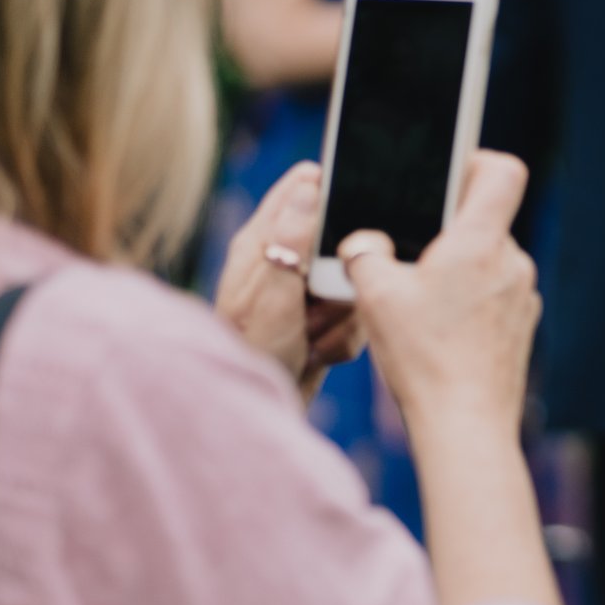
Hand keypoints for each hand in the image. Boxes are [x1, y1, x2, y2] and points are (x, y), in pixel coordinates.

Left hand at [214, 161, 364, 399]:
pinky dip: (344, 337)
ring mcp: (301, 291)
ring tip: (313, 336)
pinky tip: (318, 352)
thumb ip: (290, 244)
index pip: (302, 187)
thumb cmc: (250, 358)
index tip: (345, 228)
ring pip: (353, 279)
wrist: (250, 417)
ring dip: (343, 314)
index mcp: (259, 243)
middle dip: (343, 273)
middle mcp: (281, 261)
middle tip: (320, 304)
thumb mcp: (271, 301)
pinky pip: (355, 314)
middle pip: (341, 238)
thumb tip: (307, 188)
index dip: (332, 197)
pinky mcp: (319, 319)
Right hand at [339, 151, 539, 434]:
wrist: (464, 426)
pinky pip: (494, 297)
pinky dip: (469, 303)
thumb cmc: (423, 358)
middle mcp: (512, 263)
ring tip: (419, 301)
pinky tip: (439, 331)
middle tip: (408, 252)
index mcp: (480, 243)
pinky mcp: (521, 329)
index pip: (502, 172)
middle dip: (446, 231)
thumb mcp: (375, 296)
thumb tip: (364, 242)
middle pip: (484, 221)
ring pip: (487, 263)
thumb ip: (363, 254)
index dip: (475, 161)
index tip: (445, 173)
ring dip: (456, 271)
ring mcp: (522, 298)